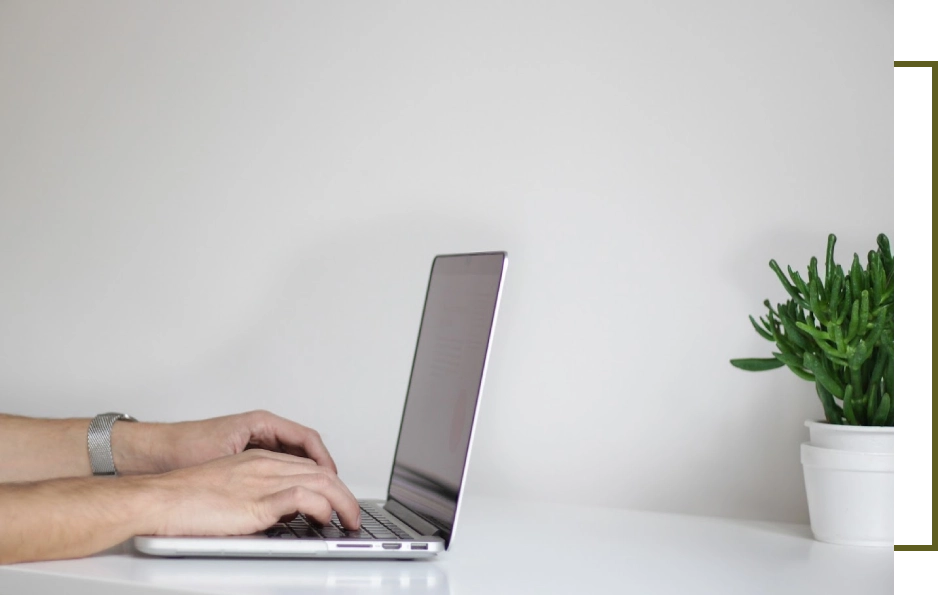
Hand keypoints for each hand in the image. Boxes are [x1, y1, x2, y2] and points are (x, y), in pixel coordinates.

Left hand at [113, 410, 337, 474]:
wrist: (151, 453)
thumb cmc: (182, 448)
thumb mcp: (228, 460)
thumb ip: (260, 471)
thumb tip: (290, 485)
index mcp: (261, 422)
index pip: (306, 438)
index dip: (324, 460)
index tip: (333, 478)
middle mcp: (260, 429)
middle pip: (304, 447)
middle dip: (320, 469)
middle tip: (331, 490)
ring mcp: (254, 442)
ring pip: (292, 458)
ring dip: (305, 474)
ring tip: (316, 494)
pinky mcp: (245, 455)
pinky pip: (277, 465)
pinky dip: (288, 479)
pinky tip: (290, 495)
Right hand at [140, 449, 360, 535]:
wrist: (159, 498)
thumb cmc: (183, 498)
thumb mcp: (229, 490)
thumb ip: (256, 496)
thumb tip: (278, 515)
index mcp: (257, 459)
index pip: (307, 465)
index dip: (329, 482)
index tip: (339, 499)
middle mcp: (265, 465)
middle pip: (321, 471)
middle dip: (345, 493)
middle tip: (353, 513)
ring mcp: (262, 481)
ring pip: (320, 481)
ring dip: (342, 502)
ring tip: (349, 520)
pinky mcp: (257, 501)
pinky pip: (303, 498)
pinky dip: (322, 507)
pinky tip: (326, 519)